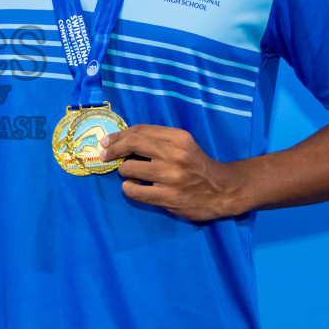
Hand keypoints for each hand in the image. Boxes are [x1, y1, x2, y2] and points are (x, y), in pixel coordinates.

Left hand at [103, 125, 245, 221]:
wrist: (223, 191)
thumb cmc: (197, 166)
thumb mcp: (184, 145)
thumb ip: (158, 140)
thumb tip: (122, 139)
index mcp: (179, 138)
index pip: (140, 131)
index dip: (120, 135)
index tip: (107, 141)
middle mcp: (175, 154)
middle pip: (133, 144)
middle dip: (113, 149)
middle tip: (105, 155)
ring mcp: (172, 177)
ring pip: (130, 169)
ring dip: (124, 171)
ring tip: (129, 174)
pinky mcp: (169, 197)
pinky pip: (135, 191)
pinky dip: (128, 188)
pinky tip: (134, 187)